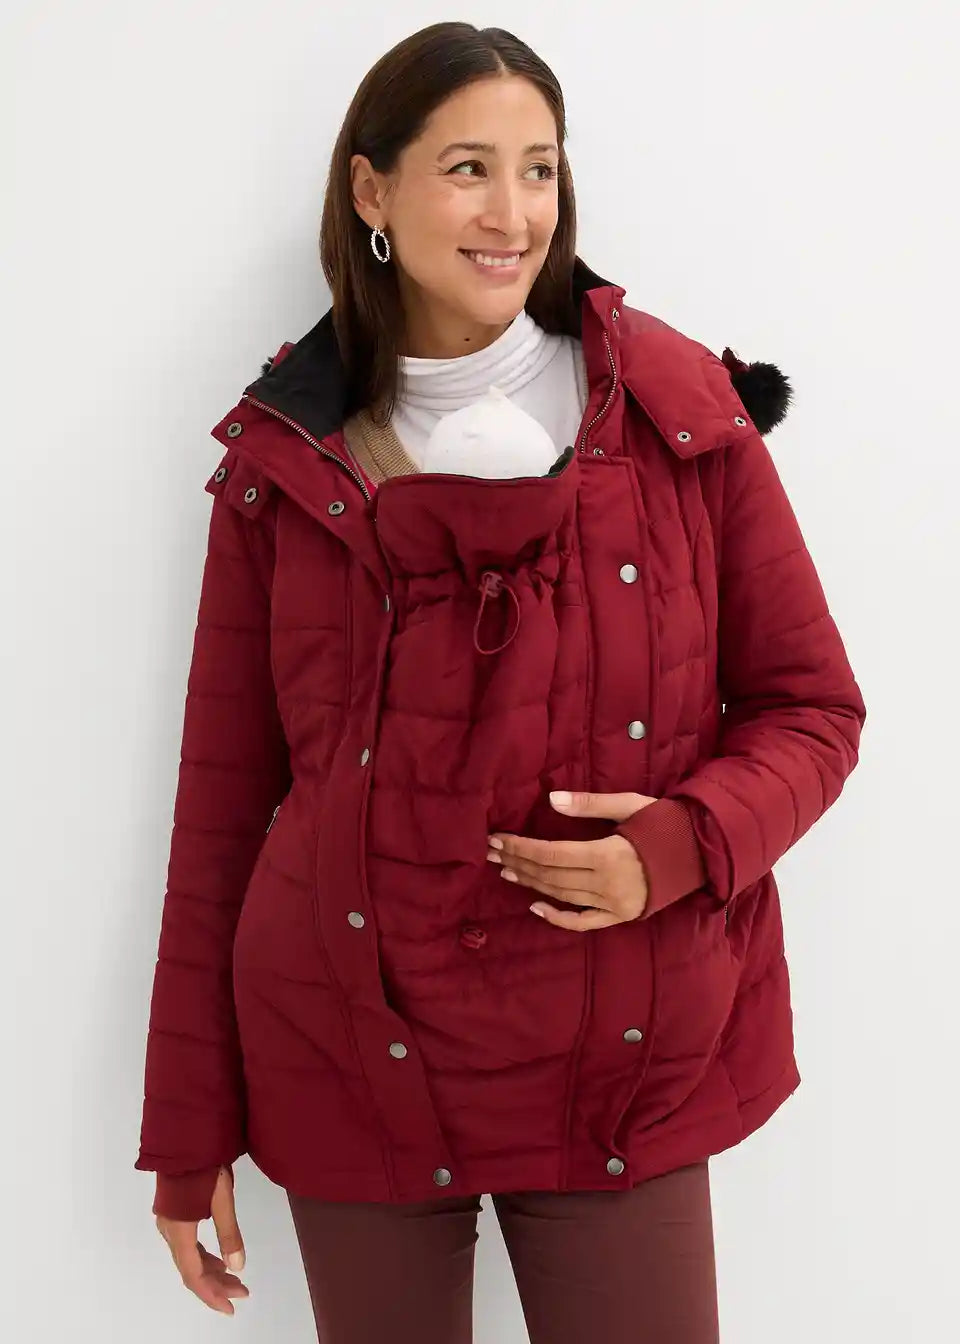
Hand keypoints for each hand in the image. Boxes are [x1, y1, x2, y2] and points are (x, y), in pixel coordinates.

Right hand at [155, 1166, 248, 1314]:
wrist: (184, 1136)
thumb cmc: (204, 1164)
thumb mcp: (222, 1198)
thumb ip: (229, 1234)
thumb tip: (238, 1267)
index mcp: (179, 1231)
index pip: (192, 1275)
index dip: (211, 1294)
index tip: (230, 1307)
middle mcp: (169, 1231)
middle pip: (190, 1268)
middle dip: (216, 1284)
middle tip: (242, 1291)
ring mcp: (169, 1222)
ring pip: (189, 1257)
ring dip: (211, 1270)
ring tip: (234, 1277)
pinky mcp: (173, 1213)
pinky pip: (187, 1244)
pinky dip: (203, 1255)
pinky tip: (217, 1256)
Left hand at [487, 790, 656, 930]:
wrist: (702, 852)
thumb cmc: (665, 822)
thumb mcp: (630, 805)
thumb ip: (590, 804)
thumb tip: (552, 800)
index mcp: (608, 854)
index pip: (551, 854)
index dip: (520, 847)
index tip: (496, 839)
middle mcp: (608, 884)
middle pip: (552, 875)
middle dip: (518, 863)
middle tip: (490, 853)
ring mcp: (615, 904)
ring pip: (562, 896)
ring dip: (531, 884)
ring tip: (506, 871)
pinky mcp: (622, 916)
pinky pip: (584, 922)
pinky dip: (559, 918)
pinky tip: (536, 908)